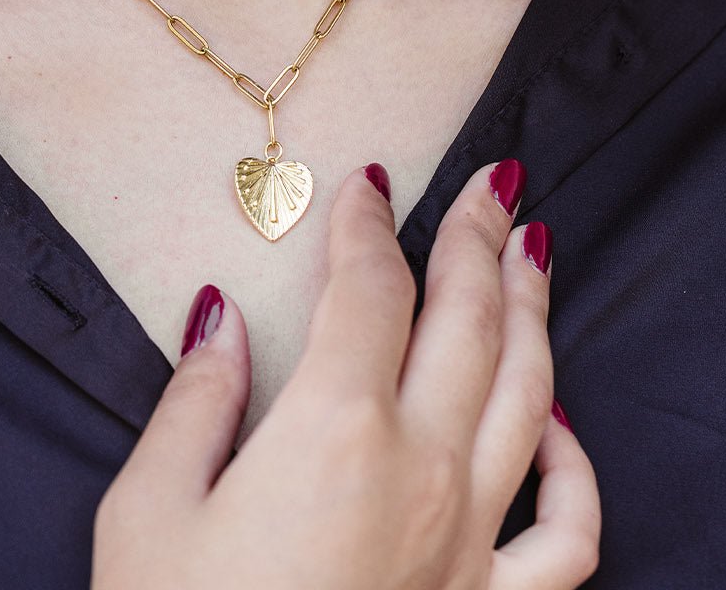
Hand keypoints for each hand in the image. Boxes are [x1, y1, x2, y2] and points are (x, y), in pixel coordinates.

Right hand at [89, 159, 600, 588]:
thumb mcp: (149, 513)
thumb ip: (196, 400)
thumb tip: (221, 315)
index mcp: (335, 430)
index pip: (370, 287)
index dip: (369, 223)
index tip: (368, 183)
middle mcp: (422, 469)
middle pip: (468, 317)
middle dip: (477, 236)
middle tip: (489, 184)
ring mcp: (468, 542)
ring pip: (529, 393)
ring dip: (534, 310)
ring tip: (535, 250)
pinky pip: (565, 534)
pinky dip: (576, 468)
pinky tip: (560, 421)